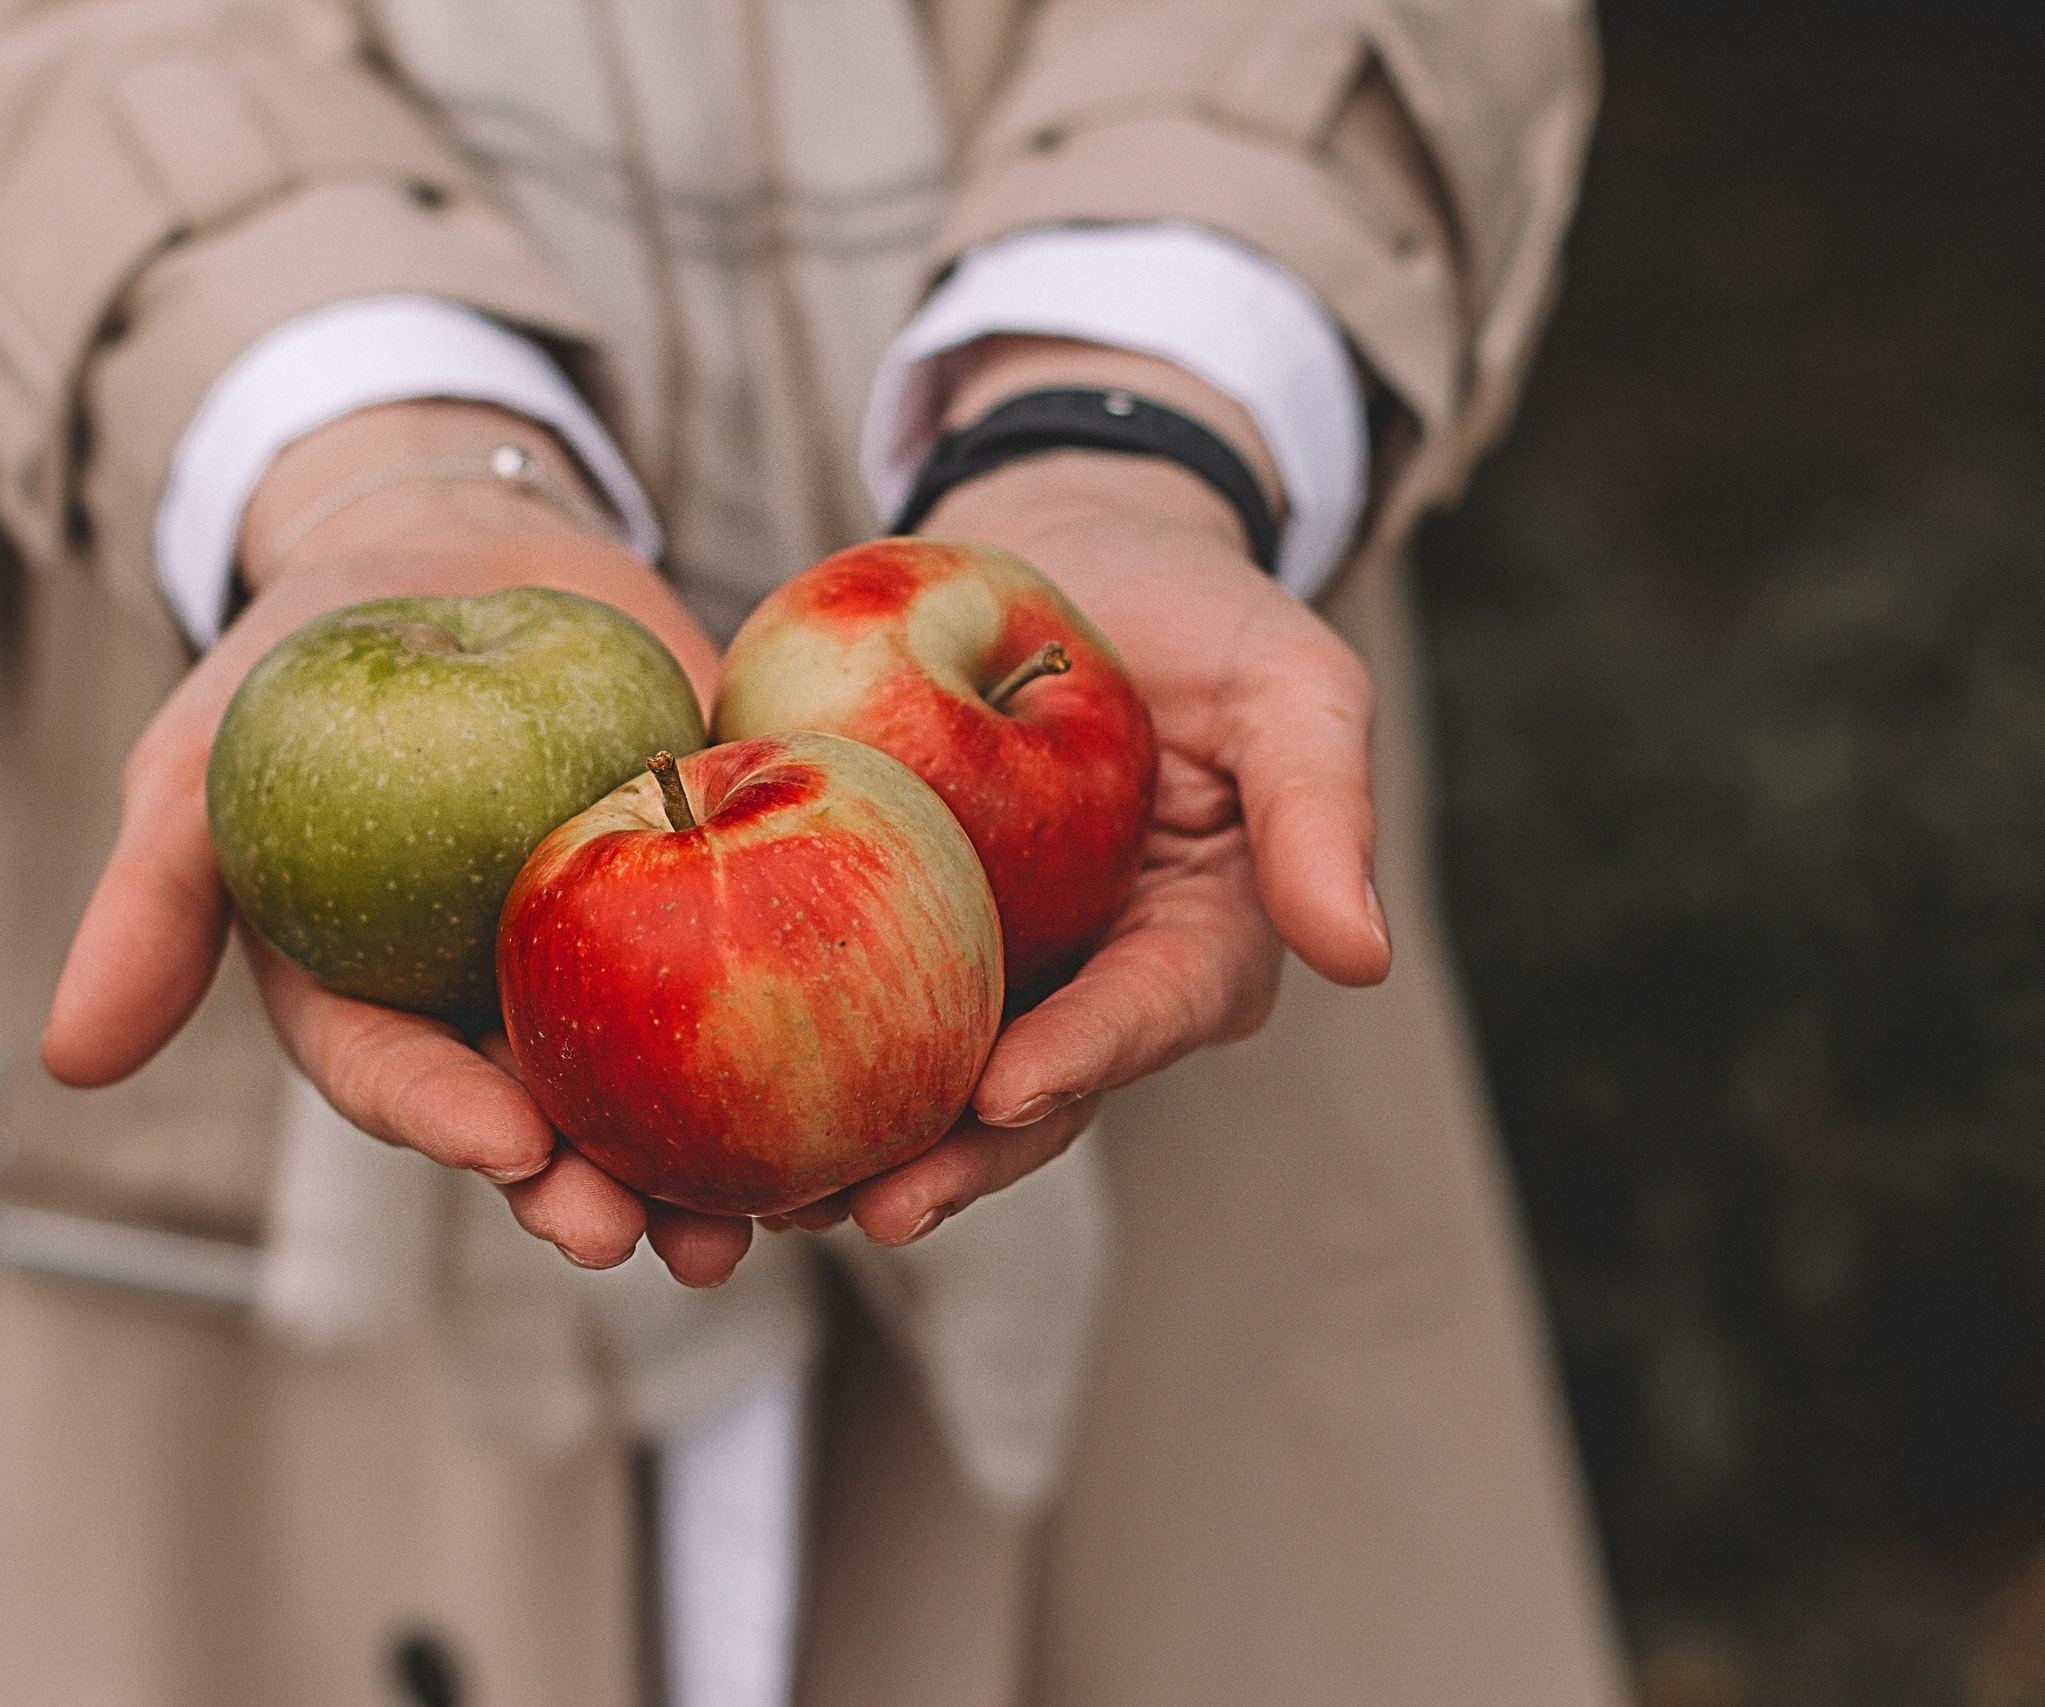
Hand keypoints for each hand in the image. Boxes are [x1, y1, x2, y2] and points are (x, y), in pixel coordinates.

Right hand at [39, 399, 756, 1285]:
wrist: (455, 545)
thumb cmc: (306, 651)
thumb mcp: (205, 751)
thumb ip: (154, 895)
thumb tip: (64, 1063)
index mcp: (371, 995)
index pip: (398, 1073)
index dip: (446, 1118)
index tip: (503, 1146)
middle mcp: (489, 1001)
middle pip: (542, 1112)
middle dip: (592, 1185)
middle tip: (645, 1237)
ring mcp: (606, 950)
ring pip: (659, 1071)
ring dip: (711, 1151)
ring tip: (774, 1213)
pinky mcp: (708, 880)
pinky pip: (759, 950)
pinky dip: (807, 1013)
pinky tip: (869, 1068)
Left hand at [761, 337, 1390, 1244]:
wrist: (1062, 546)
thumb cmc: (1195, 609)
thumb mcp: (1286, 675)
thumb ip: (1321, 800)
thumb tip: (1360, 958)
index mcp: (1185, 950)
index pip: (1137, 1021)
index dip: (1076, 1064)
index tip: (1002, 1095)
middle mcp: (1077, 988)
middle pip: (1013, 1095)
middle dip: (944, 1161)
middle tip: (865, 1206)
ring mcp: (972, 970)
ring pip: (907, 1077)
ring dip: (842, 1144)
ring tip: (762, 1198)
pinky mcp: (878, 931)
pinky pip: (820, 997)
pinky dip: (760, 1046)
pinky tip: (684, 1091)